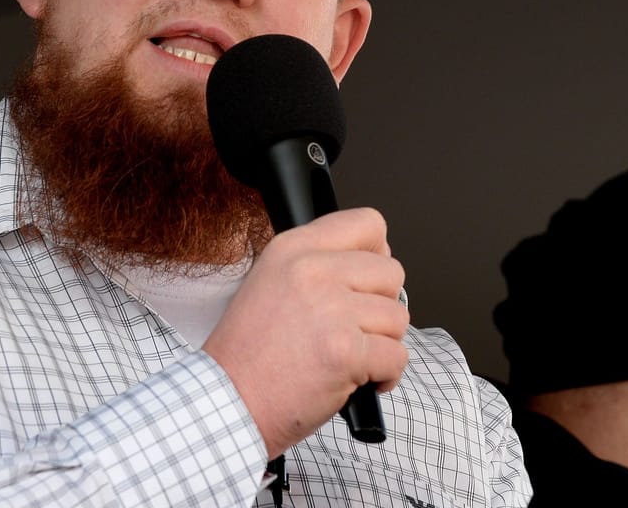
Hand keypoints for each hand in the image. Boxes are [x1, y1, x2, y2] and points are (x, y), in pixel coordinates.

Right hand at [203, 207, 409, 458]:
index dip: (378, 254)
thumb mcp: (271, 283)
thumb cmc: (248, 356)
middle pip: (392, 273)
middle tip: (353, 330)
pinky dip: (386, 376)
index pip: (367, 224)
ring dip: (382, 344)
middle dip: (382, 307)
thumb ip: (318, 265)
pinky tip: (357, 381)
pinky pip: (398, 356)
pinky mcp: (346, 351)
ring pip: (398, 317)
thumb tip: (373, 262)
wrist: (228, 404)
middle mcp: (312, 271)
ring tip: (348, 357)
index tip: (368, 281)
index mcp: (293, 249)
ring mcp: (331, 310)